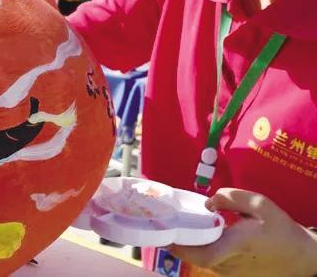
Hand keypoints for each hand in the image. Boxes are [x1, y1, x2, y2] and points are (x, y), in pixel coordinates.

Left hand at [169, 188, 316, 275]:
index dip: (182, 248)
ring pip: (203, 261)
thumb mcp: (261, 204)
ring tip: (180, 229)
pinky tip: (200, 237)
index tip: (167, 235)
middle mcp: (232, 263)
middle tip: (166, 227)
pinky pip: (212, 263)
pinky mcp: (234, 275)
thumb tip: (208, 202)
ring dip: (190, 247)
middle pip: (198, 258)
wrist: (300, 256)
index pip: (205, 255)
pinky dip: (202, 250)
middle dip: (179, 244)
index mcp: (238, 245)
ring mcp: (232, 272)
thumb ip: (232, 198)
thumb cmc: (281, 229)